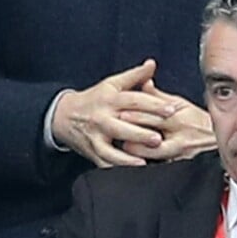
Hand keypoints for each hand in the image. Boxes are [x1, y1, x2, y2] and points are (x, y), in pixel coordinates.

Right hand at [52, 60, 177, 167]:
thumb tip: (152, 64)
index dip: (154, 105)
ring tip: (144, 161)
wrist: (64, 115)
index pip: (135, 101)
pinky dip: (118, 169)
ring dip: (128, 157)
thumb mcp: (112, 84)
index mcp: (110, 99)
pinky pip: (106, 163)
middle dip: (141, 133)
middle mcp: (102, 118)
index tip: (172, 110)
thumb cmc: (94, 99)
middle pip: (122, 126)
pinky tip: (131, 172)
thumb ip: (134, 76)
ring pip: (111, 149)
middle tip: (159, 139)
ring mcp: (96, 137)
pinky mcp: (93, 152)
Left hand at [121, 82, 216, 160]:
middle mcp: (181, 138)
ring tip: (123, 151)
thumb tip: (144, 83)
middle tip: (115, 133)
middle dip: (132, 135)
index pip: (154, 116)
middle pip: (152, 137)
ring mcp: (181, 155)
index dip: (135, 115)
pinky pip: (163, 168)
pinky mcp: (181, 167)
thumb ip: (160, 96)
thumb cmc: (201, 122)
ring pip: (156, 157)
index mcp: (180, 118)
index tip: (120, 114)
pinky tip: (136, 165)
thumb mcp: (183, 104)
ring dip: (138, 153)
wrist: (221, 141)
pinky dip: (149, 167)